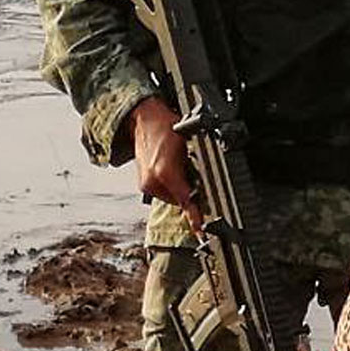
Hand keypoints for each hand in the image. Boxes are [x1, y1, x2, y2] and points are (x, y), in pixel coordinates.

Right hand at [131, 97, 200, 229]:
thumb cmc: (166, 127)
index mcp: (165, 172)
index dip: (195, 216)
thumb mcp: (189, 146)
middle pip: (180, 200)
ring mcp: (146, 184)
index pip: (185, 200)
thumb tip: (206, 185)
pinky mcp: (143, 184)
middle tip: (192, 173)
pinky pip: (163, 191)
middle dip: (189, 192)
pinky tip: (171, 169)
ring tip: (179, 166)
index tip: (201, 230)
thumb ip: (196, 169)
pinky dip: (171, 185)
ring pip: (172, 196)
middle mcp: (153, 182)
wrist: (143, 120)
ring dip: (179, 188)